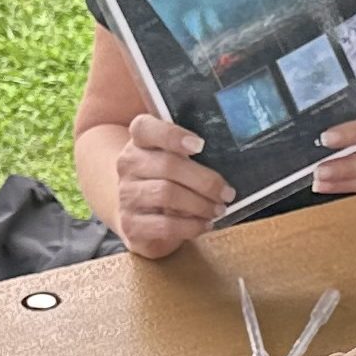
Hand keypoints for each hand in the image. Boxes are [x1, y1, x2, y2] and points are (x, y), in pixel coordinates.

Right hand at [110, 116, 235, 258]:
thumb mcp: (176, 160)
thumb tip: (229, 159)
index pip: (144, 128)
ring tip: (218, 210)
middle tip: (227, 193)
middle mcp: (128, 165)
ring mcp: (126, 195)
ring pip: (166, 194)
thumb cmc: (167, 181)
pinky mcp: (131, 224)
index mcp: (139, 142)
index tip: (200, 145)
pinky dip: (190, 226)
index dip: (172, 135)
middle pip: (167, 165)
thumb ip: (191, 153)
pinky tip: (204, 225)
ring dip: (200, 204)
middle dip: (204, 180)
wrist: (139, 215)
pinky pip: (164, 225)